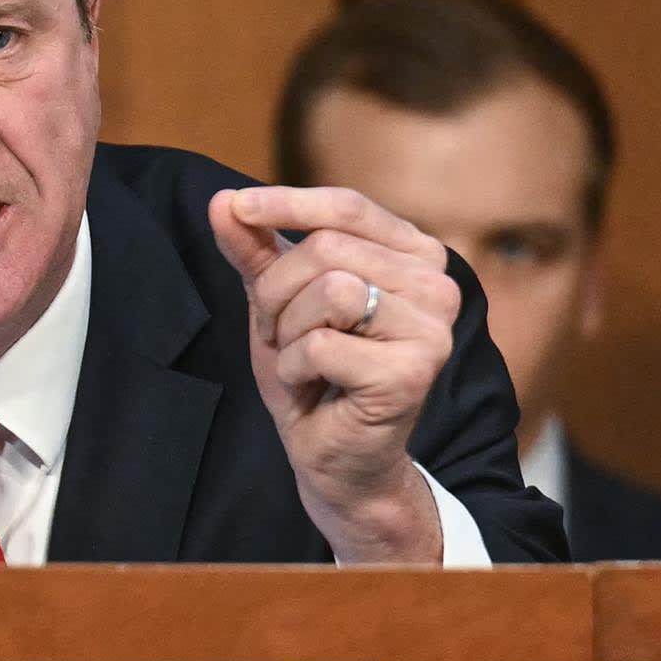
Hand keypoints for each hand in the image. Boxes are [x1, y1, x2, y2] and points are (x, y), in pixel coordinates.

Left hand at [208, 185, 460, 562]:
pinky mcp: (413, 372)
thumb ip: (256, 249)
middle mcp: (438, 285)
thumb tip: (221, 202)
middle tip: (282, 335)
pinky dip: (297, 368)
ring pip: (328, 290)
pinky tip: (315, 388)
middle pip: (327, 248)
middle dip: (278, 292)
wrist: (333, 458)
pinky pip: (322, 344)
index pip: (347, 207)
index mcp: (415, 256)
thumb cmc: (314, 374)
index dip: (287, 202)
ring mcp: (432, 329)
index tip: (236, 208)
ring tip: (303, 362)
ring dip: (289, 332)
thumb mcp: (277, 301)